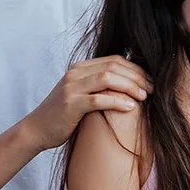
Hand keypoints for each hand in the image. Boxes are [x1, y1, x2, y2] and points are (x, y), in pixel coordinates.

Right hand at [20, 56, 151, 152]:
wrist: (37, 130)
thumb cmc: (64, 115)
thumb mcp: (81, 94)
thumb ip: (99, 86)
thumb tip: (129, 84)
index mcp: (80, 68)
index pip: (114, 60)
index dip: (136, 68)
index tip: (150, 80)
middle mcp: (75, 73)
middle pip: (114, 66)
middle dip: (137, 76)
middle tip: (152, 88)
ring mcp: (72, 88)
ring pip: (108, 78)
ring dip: (130, 86)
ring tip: (144, 96)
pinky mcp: (71, 104)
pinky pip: (99, 99)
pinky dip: (117, 101)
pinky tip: (131, 107)